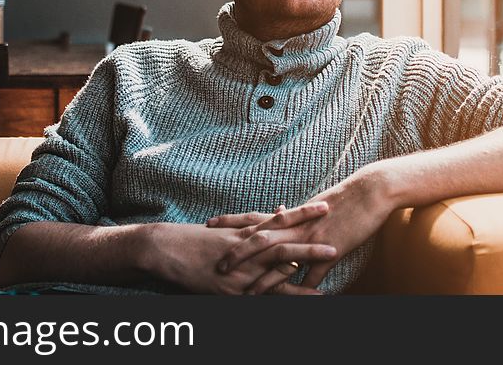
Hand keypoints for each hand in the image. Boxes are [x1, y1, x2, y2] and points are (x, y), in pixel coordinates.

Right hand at [147, 211, 334, 294]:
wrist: (164, 248)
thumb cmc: (196, 238)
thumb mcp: (227, 227)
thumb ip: (253, 221)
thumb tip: (278, 209)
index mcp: (245, 232)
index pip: (279, 220)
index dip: (303, 214)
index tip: (326, 206)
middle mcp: (245, 248)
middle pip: (283, 241)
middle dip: (311, 240)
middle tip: (338, 237)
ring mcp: (240, 268)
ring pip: (277, 266)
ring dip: (304, 266)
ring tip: (329, 263)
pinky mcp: (233, 288)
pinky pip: (262, 292)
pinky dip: (283, 294)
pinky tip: (303, 296)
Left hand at [209, 167, 392, 292]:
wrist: (369, 191)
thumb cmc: (342, 197)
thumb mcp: (313, 204)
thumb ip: (295, 214)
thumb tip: (280, 212)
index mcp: (290, 216)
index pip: (253, 218)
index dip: (230, 221)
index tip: (209, 224)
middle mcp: (296, 226)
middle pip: (259, 239)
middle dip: (238, 253)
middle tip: (219, 266)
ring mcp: (312, 239)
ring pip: (282, 261)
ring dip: (265, 279)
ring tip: (249, 294)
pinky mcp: (332, 250)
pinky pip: (314, 273)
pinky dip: (305, 289)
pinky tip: (298, 300)